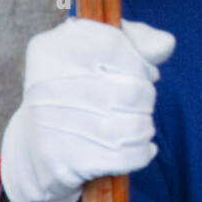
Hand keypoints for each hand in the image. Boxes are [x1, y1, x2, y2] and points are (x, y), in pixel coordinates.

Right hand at [0, 17, 175, 201]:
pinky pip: (126, 157)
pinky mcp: (63, 161)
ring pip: (134, 126)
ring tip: (138, 126)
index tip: (144, 73)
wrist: (36, 146)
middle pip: (132, 91)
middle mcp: (46, 84)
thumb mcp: (97, 52)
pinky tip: (138, 148)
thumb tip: (165, 44)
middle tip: (139, 105)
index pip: (115, 46)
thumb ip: (136, 40)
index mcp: (51, 48)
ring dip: (145, 127)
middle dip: (146, 99)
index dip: (141, 63)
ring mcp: (52, 124)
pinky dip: (141, 153)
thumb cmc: (77, 90)